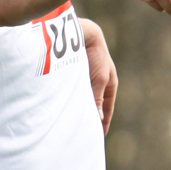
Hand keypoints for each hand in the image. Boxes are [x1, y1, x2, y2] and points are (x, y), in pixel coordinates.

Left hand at [79, 18, 116, 134]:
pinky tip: (61, 105)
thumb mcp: (99, 79)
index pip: (107, 107)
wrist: (81, 34)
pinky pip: (72, 89)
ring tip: (71, 122)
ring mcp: (86, 76)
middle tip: (84, 132)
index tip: (99, 135)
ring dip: (78, 107)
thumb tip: (99, 117)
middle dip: (90, 116)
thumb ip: (97, 98)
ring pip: (82, 97)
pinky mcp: (73, 72)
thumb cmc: (94, 56)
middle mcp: (98, 81)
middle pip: (95, 104)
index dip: (104, 121)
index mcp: (109, 83)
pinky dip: (69, 98)